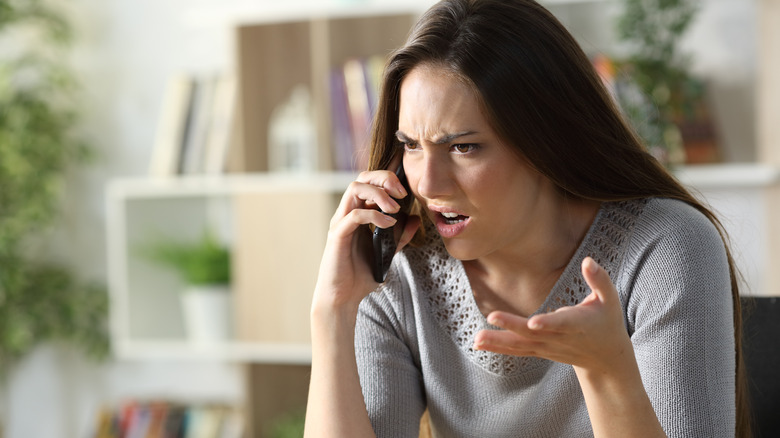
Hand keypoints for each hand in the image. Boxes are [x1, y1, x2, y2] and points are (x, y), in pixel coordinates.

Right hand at [313, 168, 420, 312]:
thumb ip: (401, 235)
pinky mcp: (338, 235)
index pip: (369, 182)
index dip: (387, 178)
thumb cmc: (361, 274)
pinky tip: (389, 224)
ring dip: (379, 193)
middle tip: (402, 193)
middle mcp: (347, 213)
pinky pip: (355, 215)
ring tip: (395, 208)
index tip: (406, 190)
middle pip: (361, 178)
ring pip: (355, 188)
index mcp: (357, 213)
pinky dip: (375, 215)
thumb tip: (416, 219)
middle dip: (384, 178)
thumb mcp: (388, 251)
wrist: (344, 297)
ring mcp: (341, 222)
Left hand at [473, 257, 633, 374]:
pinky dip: (498, 347)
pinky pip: (516, 350)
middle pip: (533, 334)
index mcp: (578, 324)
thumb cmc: (607, 323)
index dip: (548, 323)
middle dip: (512, 326)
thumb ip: (600, 280)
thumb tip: (588, 260)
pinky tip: (478, 343)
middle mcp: (559, 338)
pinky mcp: (539, 351)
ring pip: (521, 345)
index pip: (561, 324)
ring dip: (498, 342)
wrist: (605, 359)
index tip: (533, 322)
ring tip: (477, 338)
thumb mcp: (610, 300)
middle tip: (492, 317)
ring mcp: (547, 347)